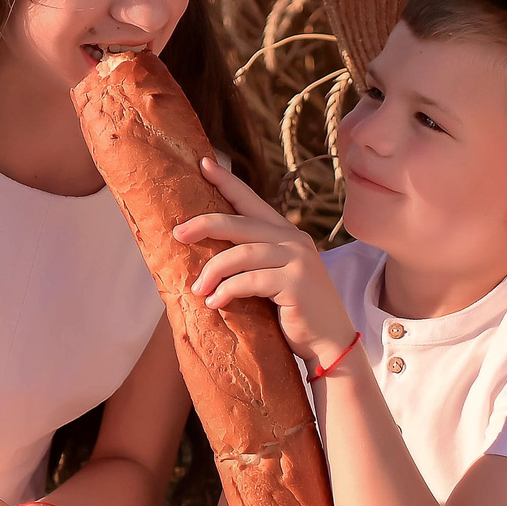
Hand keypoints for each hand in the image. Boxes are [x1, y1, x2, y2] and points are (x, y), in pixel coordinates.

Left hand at [174, 157, 356, 371]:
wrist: (329, 341)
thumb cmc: (294, 311)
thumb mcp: (274, 277)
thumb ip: (253, 259)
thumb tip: (207, 252)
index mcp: (286, 233)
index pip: (251, 201)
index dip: (227, 182)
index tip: (203, 164)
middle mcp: (293, 240)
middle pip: (240, 223)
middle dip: (205, 225)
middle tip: (178, 233)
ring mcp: (297, 259)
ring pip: (241, 254)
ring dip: (213, 271)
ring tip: (197, 289)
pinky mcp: (294, 283)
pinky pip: (249, 281)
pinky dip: (227, 291)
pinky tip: (214, 303)